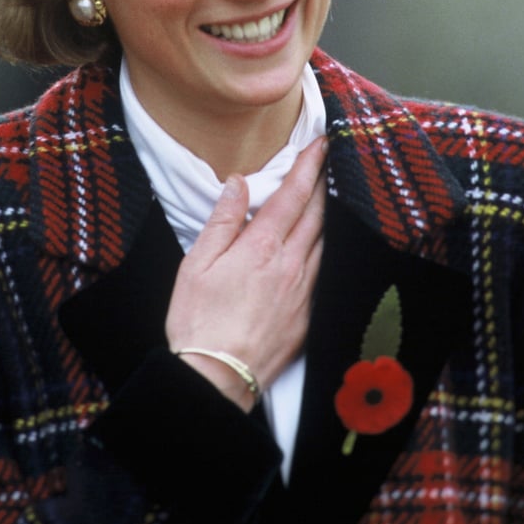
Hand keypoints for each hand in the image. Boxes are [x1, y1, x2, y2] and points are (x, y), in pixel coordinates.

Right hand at [165, 136, 326, 409]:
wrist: (216, 378)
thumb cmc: (198, 321)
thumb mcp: (197, 263)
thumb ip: (222, 220)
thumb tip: (238, 183)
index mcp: (262, 247)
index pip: (293, 195)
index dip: (308, 166)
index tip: (319, 144)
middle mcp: (291, 266)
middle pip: (316, 215)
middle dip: (321, 185)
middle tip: (326, 162)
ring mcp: (303, 292)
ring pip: (322, 242)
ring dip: (324, 216)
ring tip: (322, 198)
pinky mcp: (307, 317)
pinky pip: (321, 273)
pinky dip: (321, 250)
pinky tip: (315, 248)